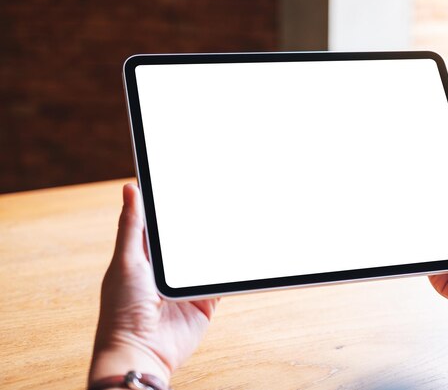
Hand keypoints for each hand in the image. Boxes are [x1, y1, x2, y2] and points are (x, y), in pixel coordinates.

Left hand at [89, 184, 217, 385]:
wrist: (142, 352)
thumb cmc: (122, 311)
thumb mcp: (126, 260)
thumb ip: (132, 226)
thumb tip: (130, 188)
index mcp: (143, 255)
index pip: (160, 223)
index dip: (171, 204)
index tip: (186, 183)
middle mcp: (166, 269)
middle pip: (188, 238)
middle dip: (202, 223)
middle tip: (219, 198)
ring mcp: (186, 285)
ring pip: (207, 257)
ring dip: (218, 245)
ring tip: (233, 220)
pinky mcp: (205, 301)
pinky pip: (220, 281)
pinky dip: (228, 270)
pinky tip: (237, 255)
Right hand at [430, 159, 447, 369]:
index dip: (439, 194)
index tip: (427, 176)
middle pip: (435, 224)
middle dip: (425, 209)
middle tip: (413, 190)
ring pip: (428, 242)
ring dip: (422, 230)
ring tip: (413, 212)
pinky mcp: (440, 279)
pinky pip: (426, 263)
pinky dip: (421, 253)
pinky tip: (421, 240)